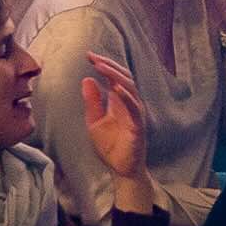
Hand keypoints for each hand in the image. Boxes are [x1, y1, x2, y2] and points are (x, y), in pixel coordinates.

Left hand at [78, 53, 149, 182]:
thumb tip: (87, 79)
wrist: (121, 169)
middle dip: (109, 66)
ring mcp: (136, 114)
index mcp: (120, 102)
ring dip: (116, 76)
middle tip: (93, 57)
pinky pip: (134, 108)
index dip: (104, 64)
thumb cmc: (110, 146)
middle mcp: (130, 104)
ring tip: (102, 67)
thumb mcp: (94, 121)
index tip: (89, 55)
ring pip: (130, 89)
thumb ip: (92, 102)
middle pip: (124, 78)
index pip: (115, 77)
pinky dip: (126, 97)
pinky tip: (116, 88)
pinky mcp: (138, 127)